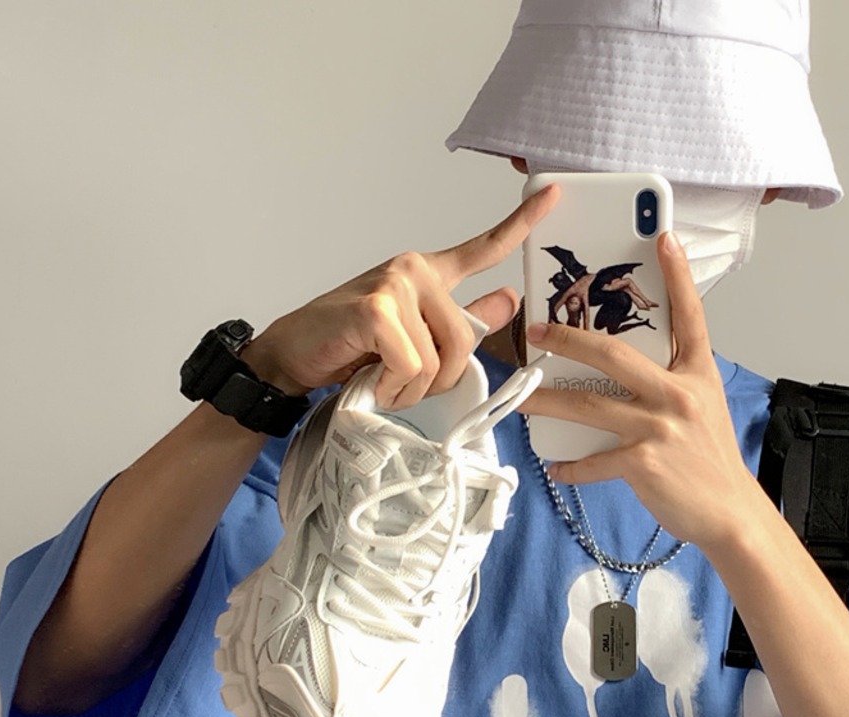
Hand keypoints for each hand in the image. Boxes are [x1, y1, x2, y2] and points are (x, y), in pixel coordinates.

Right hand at [242, 184, 559, 407]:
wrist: (294, 357)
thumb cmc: (351, 348)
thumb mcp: (415, 336)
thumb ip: (463, 319)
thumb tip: (510, 297)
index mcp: (429, 274)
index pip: (483, 248)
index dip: (521, 224)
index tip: (554, 196)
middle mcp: (414, 269)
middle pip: (465, 341)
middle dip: (440, 379)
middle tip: (403, 383)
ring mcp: (395, 284)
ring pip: (438, 360)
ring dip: (411, 389)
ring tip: (381, 378)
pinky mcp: (376, 308)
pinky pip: (412, 367)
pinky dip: (393, 387)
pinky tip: (369, 377)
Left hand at [521, 231, 761, 549]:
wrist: (729, 514)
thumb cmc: (710, 462)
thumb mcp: (703, 409)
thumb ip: (671, 385)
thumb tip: (626, 373)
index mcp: (697, 375)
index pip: (690, 316)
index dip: (678, 275)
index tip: (663, 238)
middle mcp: (679, 395)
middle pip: (615, 354)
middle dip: (570, 338)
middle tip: (537, 331)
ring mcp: (660, 429)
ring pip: (590, 405)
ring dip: (549, 402)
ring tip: (523, 400)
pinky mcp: (642, 464)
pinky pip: (594, 460)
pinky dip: (571, 466)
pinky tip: (555, 466)